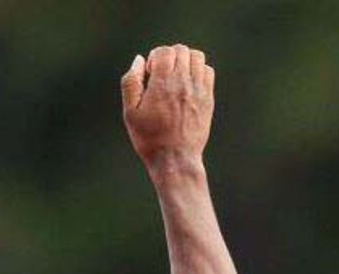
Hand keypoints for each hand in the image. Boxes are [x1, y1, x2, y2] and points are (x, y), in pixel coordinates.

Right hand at [121, 44, 213, 171]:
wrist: (175, 158)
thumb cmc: (149, 138)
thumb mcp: (130, 113)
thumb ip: (130, 83)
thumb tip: (138, 60)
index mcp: (162, 83)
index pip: (163, 51)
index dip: (154, 59)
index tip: (149, 75)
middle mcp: (183, 81)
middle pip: (180, 50)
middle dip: (168, 58)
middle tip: (161, 76)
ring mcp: (198, 88)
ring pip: (196, 57)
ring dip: (184, 61)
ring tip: (175, 77)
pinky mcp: (208, 97)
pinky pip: (207, 71)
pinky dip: (197, 71)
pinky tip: (187, 85)